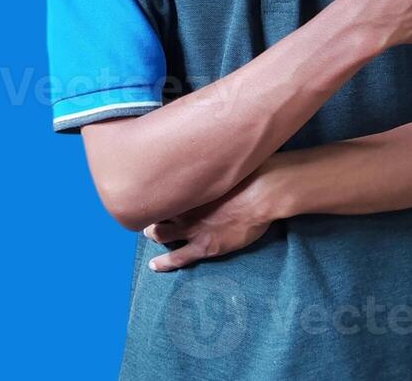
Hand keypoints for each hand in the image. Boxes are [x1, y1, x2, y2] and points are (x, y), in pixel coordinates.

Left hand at [141, 162, 277, 271]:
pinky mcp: (204, 246)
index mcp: (189, 184)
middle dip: (150, 212)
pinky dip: (164, 263)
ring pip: (162, 234)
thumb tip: (208, 146)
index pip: (162, 188)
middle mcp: (186, 206)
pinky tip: (154, 265)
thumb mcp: (225, 159)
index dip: (155, 190)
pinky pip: (179, 258)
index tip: (152, 186)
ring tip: (149, 234)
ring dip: (154, 234)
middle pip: (158, 211)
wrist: (263, 195)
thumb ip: (211, 158)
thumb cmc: (250, 172)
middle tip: (148, 210)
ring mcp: (193, 228)